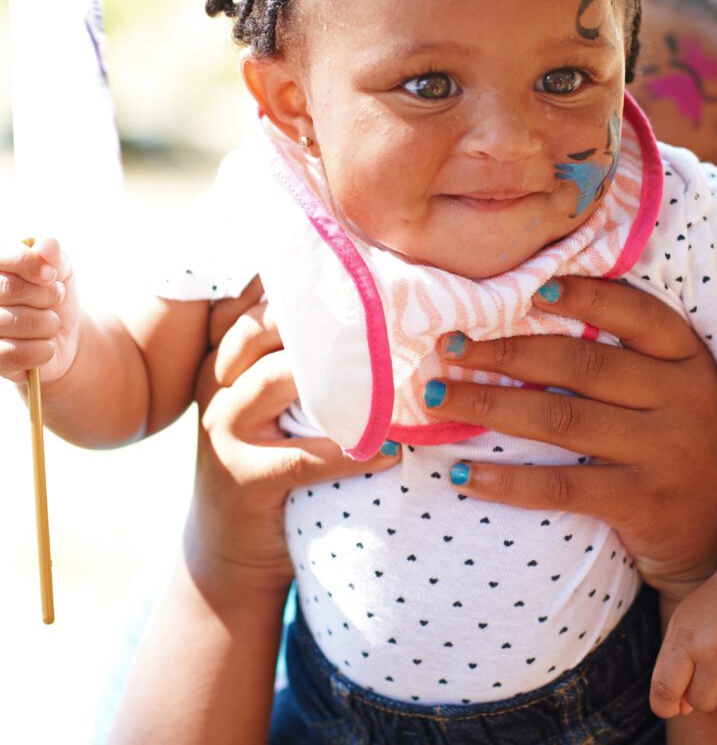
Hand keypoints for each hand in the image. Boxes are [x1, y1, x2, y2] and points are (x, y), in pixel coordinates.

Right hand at [0, 238, 79, 382]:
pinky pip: (13, 354)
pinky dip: (41, 350)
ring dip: (47, 323)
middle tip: (55, 298)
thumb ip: (55, 255)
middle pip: (8, 288)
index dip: (30, 263)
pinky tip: (47, 345)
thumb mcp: (62, 270)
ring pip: (13, 322)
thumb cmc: (55, 296)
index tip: (51, 275)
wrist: (64, 334)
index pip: (2, 257)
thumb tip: (47, 246)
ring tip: (51, 323)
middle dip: (45, 295)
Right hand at [188, 284, 397, 594]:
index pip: (256, 303)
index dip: (302, 283)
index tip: (356, 274)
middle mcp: (217, 386)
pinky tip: (390, 450)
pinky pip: (306, 456)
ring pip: (277, 378)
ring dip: (340, 376)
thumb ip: (293, 357)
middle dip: (321, 317)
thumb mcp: (266, 402)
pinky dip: (353, 452)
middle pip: (261, 328)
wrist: (229, 551)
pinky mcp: (245, 479)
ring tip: (391, 375)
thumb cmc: (267, 460)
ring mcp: (224, 431)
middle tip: (381, 314)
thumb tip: (361, 304)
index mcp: (224, 360)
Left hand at [428, 276, 716, 599]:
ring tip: (436, 398)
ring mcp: (663, 453)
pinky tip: (463, 474)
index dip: (586, 294)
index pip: (638, 313)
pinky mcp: (644, 504)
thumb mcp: (678, 393)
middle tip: (448, 346)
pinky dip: (508, 479)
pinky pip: (563, 487)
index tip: (530, 286)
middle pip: (581, 363)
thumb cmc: (681, 447)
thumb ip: (630, 359)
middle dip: (505, 352)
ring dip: (490, 405)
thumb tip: (535, 313)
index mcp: (686, 361)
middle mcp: (681, 400)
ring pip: (562, 419)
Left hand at [652, 567, 716, 719]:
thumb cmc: (715, 609)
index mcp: (687, 638)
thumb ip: (674, 666)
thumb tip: (680, 710)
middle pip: (702, 704)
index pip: (664, 688)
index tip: (670, 706)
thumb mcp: (685, 624)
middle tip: (716, 666)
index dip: (663, 706)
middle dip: (706, 691)